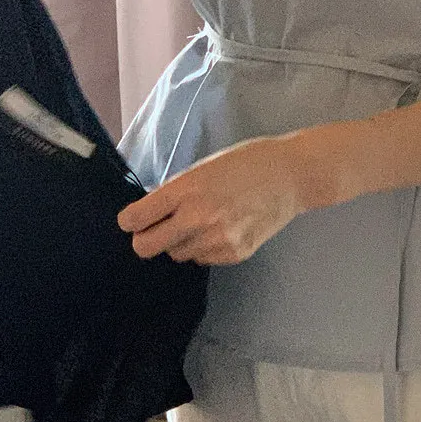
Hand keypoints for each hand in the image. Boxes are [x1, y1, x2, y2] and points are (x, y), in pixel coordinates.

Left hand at [118, 136, 306, 268]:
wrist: (290, 176)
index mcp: (187, 189)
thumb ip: (177, 191)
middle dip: (144, 239)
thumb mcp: (204, 167)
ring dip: (179, 242)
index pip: (138, 218)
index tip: (131, 220)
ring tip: (200, 221)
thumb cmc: (245, 162)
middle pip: (147, 247)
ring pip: (176, 254)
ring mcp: (217, 240)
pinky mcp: (234, 255)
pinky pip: (202, 259)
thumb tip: (150, 213)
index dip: (129, 220)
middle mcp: (198, 218)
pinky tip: (221, 228)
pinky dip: (203, 248)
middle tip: (152, 230)